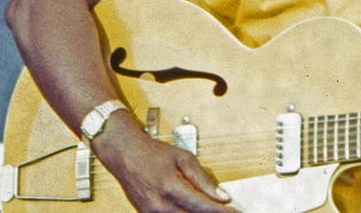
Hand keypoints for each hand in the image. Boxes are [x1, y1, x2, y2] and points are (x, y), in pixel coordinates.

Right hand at [94, 114, 234, 211]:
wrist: (124, 154)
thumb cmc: (154, 153)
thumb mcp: (183, 158)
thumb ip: (204, 179)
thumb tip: (222, 196)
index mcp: (171, 187)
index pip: (203, 206)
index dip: (222, 212)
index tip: (236, 212)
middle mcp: (160, 205)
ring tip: (213, 212)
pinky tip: (194, 211)